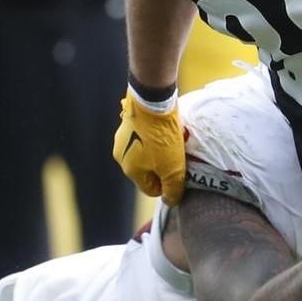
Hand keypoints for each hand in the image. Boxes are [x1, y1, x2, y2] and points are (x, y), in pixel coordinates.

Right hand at [111, 88, 185, 202]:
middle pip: (148, 171)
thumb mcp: (173, 168)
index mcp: (130, 170)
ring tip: (174, 142)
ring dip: (160, 152)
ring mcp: (122, 138)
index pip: (151, 189)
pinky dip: (155, 137)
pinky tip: (166, 130)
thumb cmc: (161, 137)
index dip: (167, 186)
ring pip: (146, 153)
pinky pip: (144, 137)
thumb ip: (172, 188)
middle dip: (164, 167)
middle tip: (179, 157)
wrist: (152, 100)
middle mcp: (121, 156)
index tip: (179, 175)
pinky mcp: (128, 122)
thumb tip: (170, 200)